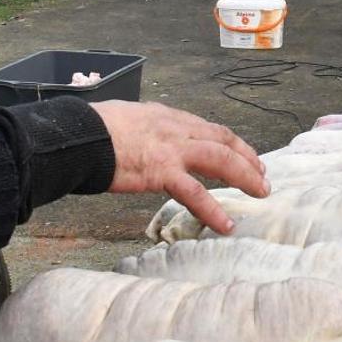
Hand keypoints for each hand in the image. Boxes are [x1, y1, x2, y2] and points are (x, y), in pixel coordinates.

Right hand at [91, 101, 267, 232]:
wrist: (79, 135)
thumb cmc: (91, 129)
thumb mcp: (124, 119)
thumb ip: (141, 130)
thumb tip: (142, 141)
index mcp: (166, 116)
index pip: (207, 127)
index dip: (230, 141)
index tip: (243, 153)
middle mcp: (175, 128)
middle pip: (223, 140)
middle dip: (247, 157)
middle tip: (262, 174)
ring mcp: (172, 149)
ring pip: (221, 160)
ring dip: (245, 177)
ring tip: (261, 193)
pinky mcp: (162, 172)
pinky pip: (196, 193)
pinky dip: (213, 210)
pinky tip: (226, 225)